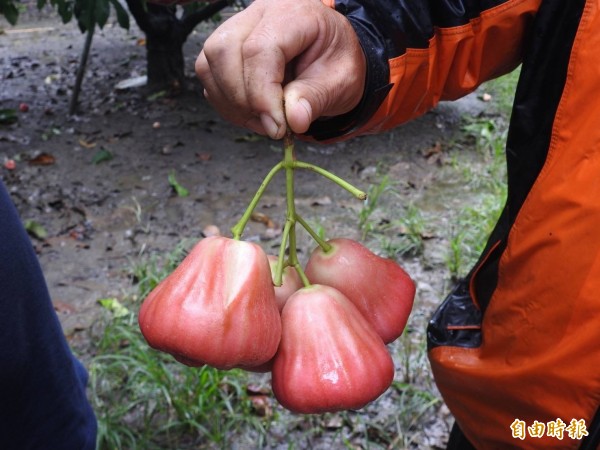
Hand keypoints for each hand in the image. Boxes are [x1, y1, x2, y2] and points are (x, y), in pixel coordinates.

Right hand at [195, 0, 365, 138]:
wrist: (332, 57)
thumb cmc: (336, 62)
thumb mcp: (341, 81)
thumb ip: (316, 99)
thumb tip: (293, 120)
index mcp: (293, 13)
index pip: (260, 50)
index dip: (262, 94)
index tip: (277, 127)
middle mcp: (259, 14)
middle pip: (223, 51)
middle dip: (242, 99)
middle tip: (271, 126)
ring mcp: (237, 28)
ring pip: (209, 64)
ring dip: (232, 104)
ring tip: (265, 122)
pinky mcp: (225, 49)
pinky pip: (209, 76)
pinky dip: (227, 103)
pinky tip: (254, 114)